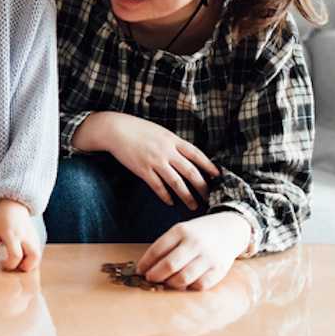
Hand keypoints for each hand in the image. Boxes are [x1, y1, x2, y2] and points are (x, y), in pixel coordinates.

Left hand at [0, 199, 40, 271]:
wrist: (14, 206)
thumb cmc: (3, 218)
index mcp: (12, 235)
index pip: (16, 255)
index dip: (10, 264)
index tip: (4, 265)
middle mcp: (25, 237)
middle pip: (33, 257)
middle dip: (25, 267)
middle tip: (16, 266)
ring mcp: (32, 237)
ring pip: (38, 256)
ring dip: (30, 264)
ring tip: (20, 263)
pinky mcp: (36, 238)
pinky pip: (37, 252)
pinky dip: (32, 258)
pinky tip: (23, 257)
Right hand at [79, 112, 219, 209]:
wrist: (116, 129)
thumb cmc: (139, 129)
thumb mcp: (161, 132)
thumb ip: (175, 143)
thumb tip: (189, 156)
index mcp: (173, 140)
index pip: (197, 154)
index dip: (209, 166)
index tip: (218, 176)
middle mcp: (166, 151)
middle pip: (190, 172)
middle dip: (202, 187)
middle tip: (209, 197)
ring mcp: (154, 161)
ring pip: (176, 182)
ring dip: (186, 196)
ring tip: (193, 206)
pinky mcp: (142, 170)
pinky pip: (157, 186)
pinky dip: (165, 195)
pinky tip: (170, 202)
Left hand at [136, 211, 252, 290]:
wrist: (229, 229)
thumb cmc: (198, 233)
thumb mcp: (180, 231)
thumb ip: (165, 246)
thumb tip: (146, 267)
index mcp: (181, 231)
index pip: (157, 250)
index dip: (145, 263)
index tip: (139, 270)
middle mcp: (195, 243)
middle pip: (169, 266)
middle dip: (155, 276)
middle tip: (151, 279)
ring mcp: (208, 257)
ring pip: (183, 278)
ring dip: (170, 284)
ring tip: (166, 282)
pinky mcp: (219, 270)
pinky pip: (199, 286)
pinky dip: (189, 288)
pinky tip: (184, 284)